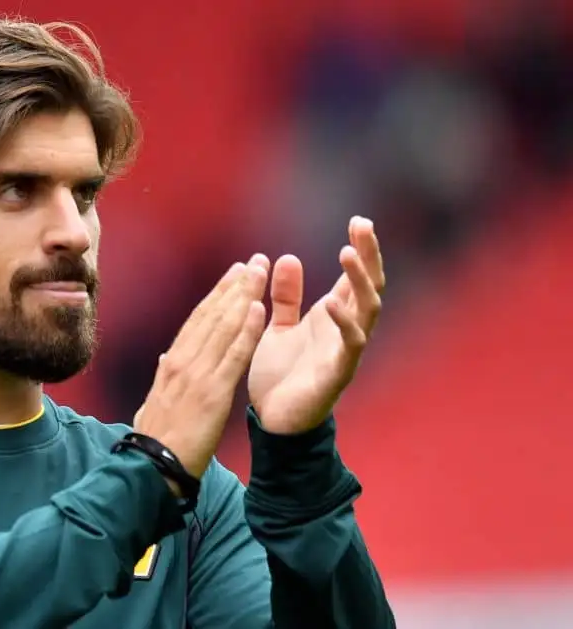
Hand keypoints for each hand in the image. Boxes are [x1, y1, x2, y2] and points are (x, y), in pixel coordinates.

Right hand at [134, 255, 268, 480]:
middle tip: (252, 261)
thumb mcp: (155, 401)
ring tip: (260, 272)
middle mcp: (183, 362)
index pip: (197, 320)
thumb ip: (165, 376)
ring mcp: (197, 375)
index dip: (217, 295)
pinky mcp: (212, 393)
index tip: (233, 274)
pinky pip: (232, 356)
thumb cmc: (157, 439)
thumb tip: (166, 357)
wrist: (151, 467)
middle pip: (211, 315)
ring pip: (223, 327)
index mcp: (172, 364)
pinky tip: (259, 309)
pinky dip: (246, 331)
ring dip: (243, 297)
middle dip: (234, 286)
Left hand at [247, 216, 385, 434]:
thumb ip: (285, 297)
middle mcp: (345, 330)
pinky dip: (344, 323)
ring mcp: (345, 351)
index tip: (359, 220)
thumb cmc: (280, 375)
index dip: (362, 250)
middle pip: (369, 286)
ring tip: (348, 254)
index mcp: (332, 317)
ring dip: (360, 282)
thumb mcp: (278, 327)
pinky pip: (350, 345)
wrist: (272, 420)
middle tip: (363, 226)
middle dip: (369, 256)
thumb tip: (288, 258)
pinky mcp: (337, 373)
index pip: (354, 277)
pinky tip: (331, 303)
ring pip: (367, 310)